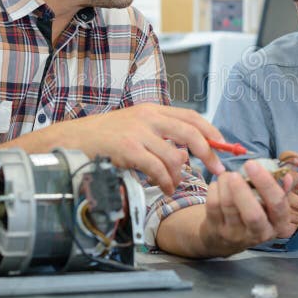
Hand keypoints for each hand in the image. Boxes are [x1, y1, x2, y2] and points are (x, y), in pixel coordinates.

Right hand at [50, 103, 225, 194]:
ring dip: (180, 175)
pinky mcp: (127, 148)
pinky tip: (165, 188)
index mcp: (153, 110)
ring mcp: (137, 132)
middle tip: (217, 170)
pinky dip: (165, 181)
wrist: (74, 139)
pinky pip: (156, 168)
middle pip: (190, 133)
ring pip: (174, 155)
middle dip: (208, 153)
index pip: (191, 116)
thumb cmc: (105, 137)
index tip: (223, 145)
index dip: (211, 130)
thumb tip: (186, 156)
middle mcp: (148, 117)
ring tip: (176, 185)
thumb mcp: (136, 129)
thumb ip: (161, 138)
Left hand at [199, 160, 291, 255]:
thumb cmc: (253, 212)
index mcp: (278, 223)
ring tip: (226, 175)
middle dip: (243, 190)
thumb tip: (288, 177)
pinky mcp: (217, 230)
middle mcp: (259, 233)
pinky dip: (214, 188)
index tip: (252, 164)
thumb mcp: (269, 206)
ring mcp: (236, 234)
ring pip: (229, 206)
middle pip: (253, 214)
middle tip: (235, 173)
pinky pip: (214, 205)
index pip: (277, 204)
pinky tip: (218, 184)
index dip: (266, 183)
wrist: (226, 238)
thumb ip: (278, 190)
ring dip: (225, 184)